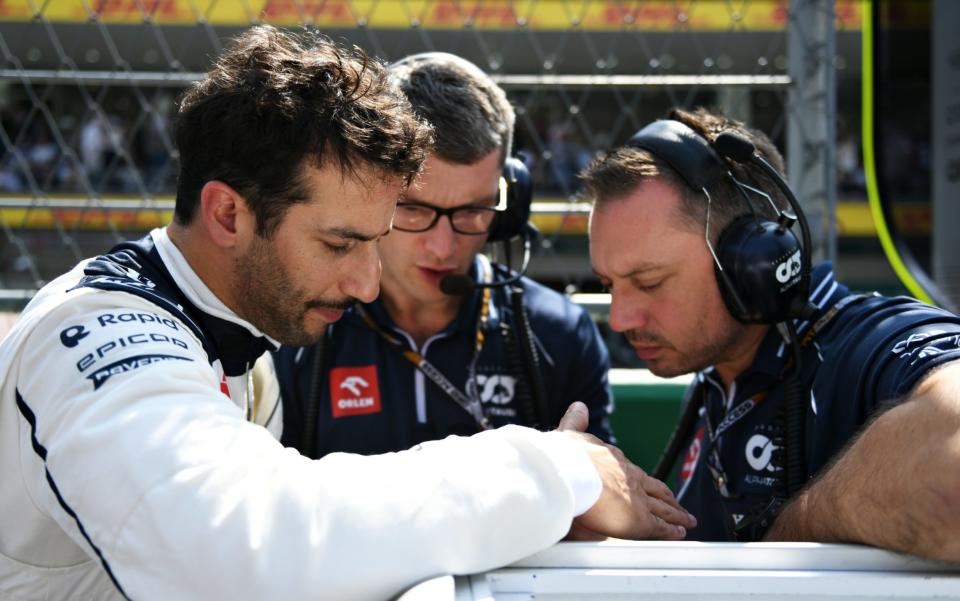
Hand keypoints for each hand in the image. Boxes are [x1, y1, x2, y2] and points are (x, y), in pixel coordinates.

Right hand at [557, 402, 696, 540]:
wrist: (569, 473)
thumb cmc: (565, 458)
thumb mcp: (569, 434)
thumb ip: (576, 421)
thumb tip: (579, 406)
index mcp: (615, 460)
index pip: (633, 471)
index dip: (641, 479)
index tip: (644, 482)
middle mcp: (631, 477)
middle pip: (655, 488)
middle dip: (667, 497)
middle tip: (676, 503)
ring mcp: (638, 498)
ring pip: (663, 507)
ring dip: (677, 513)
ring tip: (687, 519)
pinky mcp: (639, 519)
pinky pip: (661, 526)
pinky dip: (672, 530)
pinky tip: (680, 532)